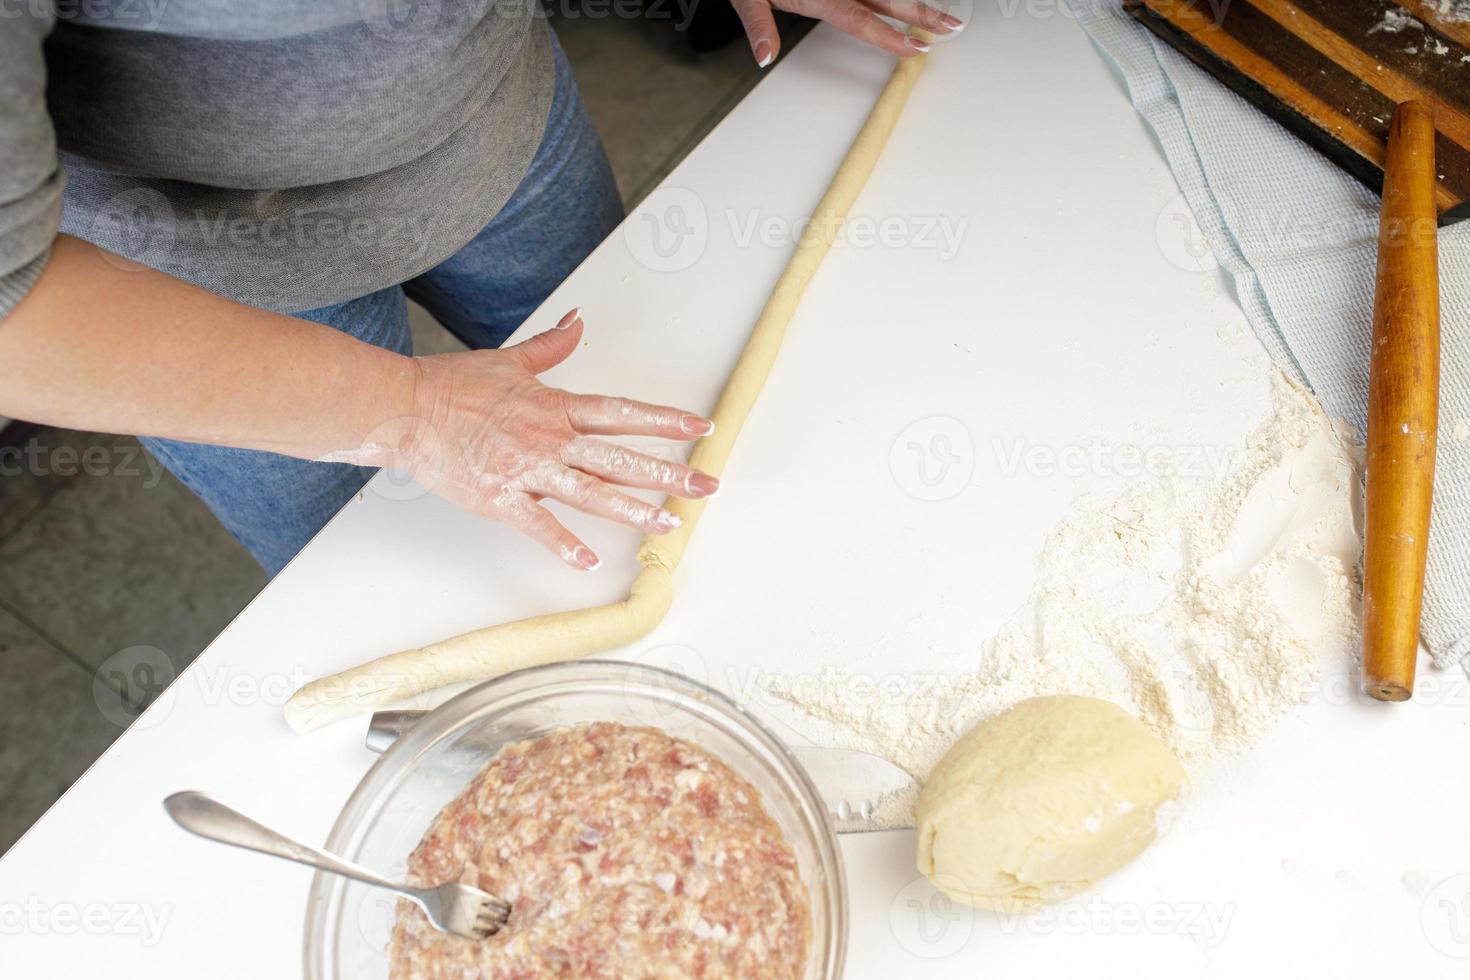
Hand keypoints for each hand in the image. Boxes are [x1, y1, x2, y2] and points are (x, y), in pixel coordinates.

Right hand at [395, 309, 718, 569]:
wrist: (406, 410)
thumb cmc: (453, 387)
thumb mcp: (511, 362)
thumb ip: (551, 346)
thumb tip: (576, 321)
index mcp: (556, 407)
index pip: (623, 413)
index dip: (665, 419)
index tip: (701, 426)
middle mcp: (550, 439)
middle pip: (620, 457)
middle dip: (668, 472)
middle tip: (706, 485)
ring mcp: (527, 470)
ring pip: (591, 493)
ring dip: (633, 511)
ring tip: (668, 524)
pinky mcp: (500, 499)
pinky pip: (538, 525)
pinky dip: (564, 544)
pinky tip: (589, 561)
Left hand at [729, 0, 962, 64]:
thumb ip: (758, 26)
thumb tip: (765, 56)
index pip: (861, 19)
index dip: (889, 36)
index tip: (914, 47)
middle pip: (887, 0)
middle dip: (921, 14)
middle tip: (950, 26)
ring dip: (915, 0)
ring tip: (943, 14)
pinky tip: (915, 0)